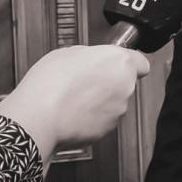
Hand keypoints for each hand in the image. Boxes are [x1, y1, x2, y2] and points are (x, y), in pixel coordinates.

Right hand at [0, 45, 149, 168]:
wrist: (40, 117)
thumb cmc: (50, 83)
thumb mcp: (67, 53)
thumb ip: (89, 56)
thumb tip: (91, 59)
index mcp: (119, 62)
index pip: (141, 63)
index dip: (128, 64)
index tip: (116, 65)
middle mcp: (125, 86)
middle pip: (125, 82)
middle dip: (108, 82)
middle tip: (84, 82)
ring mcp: (119, 109)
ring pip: (114, 102)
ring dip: (100, 101)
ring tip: (73, 99)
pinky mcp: (109, 128)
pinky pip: (103, 119)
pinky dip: (92, 117)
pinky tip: (73, 114)